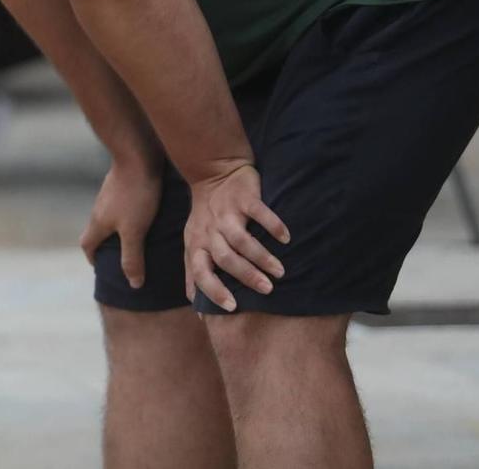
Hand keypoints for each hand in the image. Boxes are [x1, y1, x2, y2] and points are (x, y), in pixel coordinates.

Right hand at [80, 159, 162, 288]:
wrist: (137, 157)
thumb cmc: (136, 196)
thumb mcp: (135, 231)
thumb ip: (132, 257)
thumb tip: (133, 284)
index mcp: (98, 223)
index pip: (87, 245)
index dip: (92, 258)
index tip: (102, 267)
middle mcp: (99, 210)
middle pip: (96, 232)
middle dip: (105, 246)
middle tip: (120, 256)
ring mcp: (108, 196)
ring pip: (108, 218)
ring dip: (117, 230)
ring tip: (136, 238)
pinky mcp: (120, 186)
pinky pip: (119, 206)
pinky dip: (127, 215)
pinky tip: (144, 215)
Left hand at [184, 163, 288, 310]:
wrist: (212, 172)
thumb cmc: (206, 217)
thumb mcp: (193, 242)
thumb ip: (195, 271)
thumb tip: (195, 306)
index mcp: (197, 243)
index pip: (200, 271)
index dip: (212, 290)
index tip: (232, 307)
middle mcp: (210, 230)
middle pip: (225, 257)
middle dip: (245, 275)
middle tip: (267, 289)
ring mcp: (226, 213)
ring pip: (241, 239)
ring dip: (261, 256)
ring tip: (279, 271)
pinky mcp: (243, 197)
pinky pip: (259, 212)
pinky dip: (273, 225)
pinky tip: (285, 238)